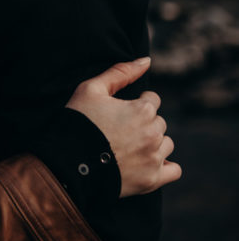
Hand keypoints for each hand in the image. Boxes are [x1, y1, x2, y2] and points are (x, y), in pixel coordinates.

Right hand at [66, 58, 180, 196]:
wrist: (66, 164)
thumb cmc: (77, 123)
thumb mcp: (91, 90)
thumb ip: (120, 72)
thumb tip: (146, 60)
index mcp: (142, 110)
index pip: (152, 100)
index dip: (135, 104)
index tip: (120, 114)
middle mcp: (153, 133)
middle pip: (159, 123)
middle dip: (143, 124)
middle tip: (120, 132)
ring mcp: (153, 158)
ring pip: (166, 144)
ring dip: (153, 143)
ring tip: (129, 148)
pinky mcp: (151, 180)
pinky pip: (174, 170)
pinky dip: (166, 166)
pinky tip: (149, 163)